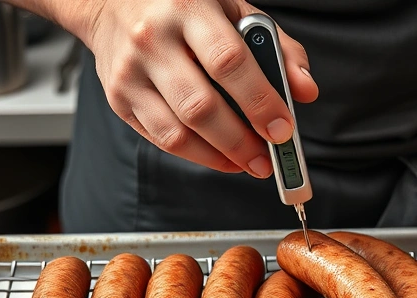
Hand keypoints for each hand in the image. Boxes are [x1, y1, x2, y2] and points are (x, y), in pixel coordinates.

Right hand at [56, 0, 318, 177]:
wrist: (111, 2)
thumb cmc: (182, 6)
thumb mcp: (232, 9)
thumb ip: (276, 46)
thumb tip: (305, 90)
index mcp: (188, 7)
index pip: (228, 62)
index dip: (259, 100)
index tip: (282, 128)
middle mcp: (153, 39)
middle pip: (200, 106)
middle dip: (241, 142)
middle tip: (268, 159)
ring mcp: (130, 72)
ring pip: (177, 132)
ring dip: (219, 157)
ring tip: (248, 163)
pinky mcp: (119, 98)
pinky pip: (161, 139)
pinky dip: (196, 156)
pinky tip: (220, 157)